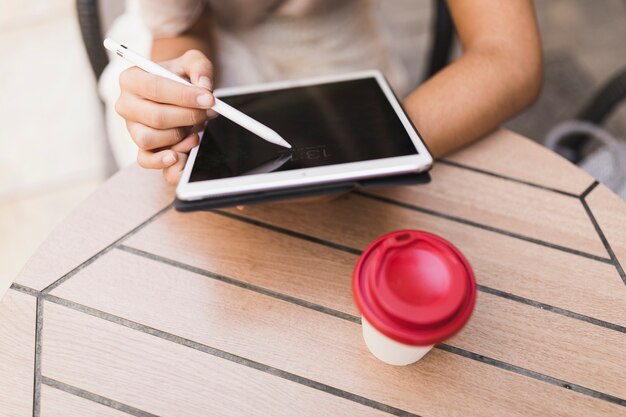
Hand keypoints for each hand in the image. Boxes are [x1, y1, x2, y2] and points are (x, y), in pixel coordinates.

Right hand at [115, 50, 214, 184]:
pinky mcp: (140, 145)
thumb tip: (204, 87)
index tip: (209, 99)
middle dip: (188, 116)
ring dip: (179, 135)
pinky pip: (144, 159)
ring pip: (151, 138)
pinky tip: (176, 155)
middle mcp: (126, 104)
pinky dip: (160, 160)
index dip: (185, 96)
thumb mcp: (192, 61)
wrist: (176, 90)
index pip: (156, 89)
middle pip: (156, 116)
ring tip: (194, 127)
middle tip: (209, 112)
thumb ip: (200, 67)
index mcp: (132, 78)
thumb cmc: (181, 75)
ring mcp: (131, 127)